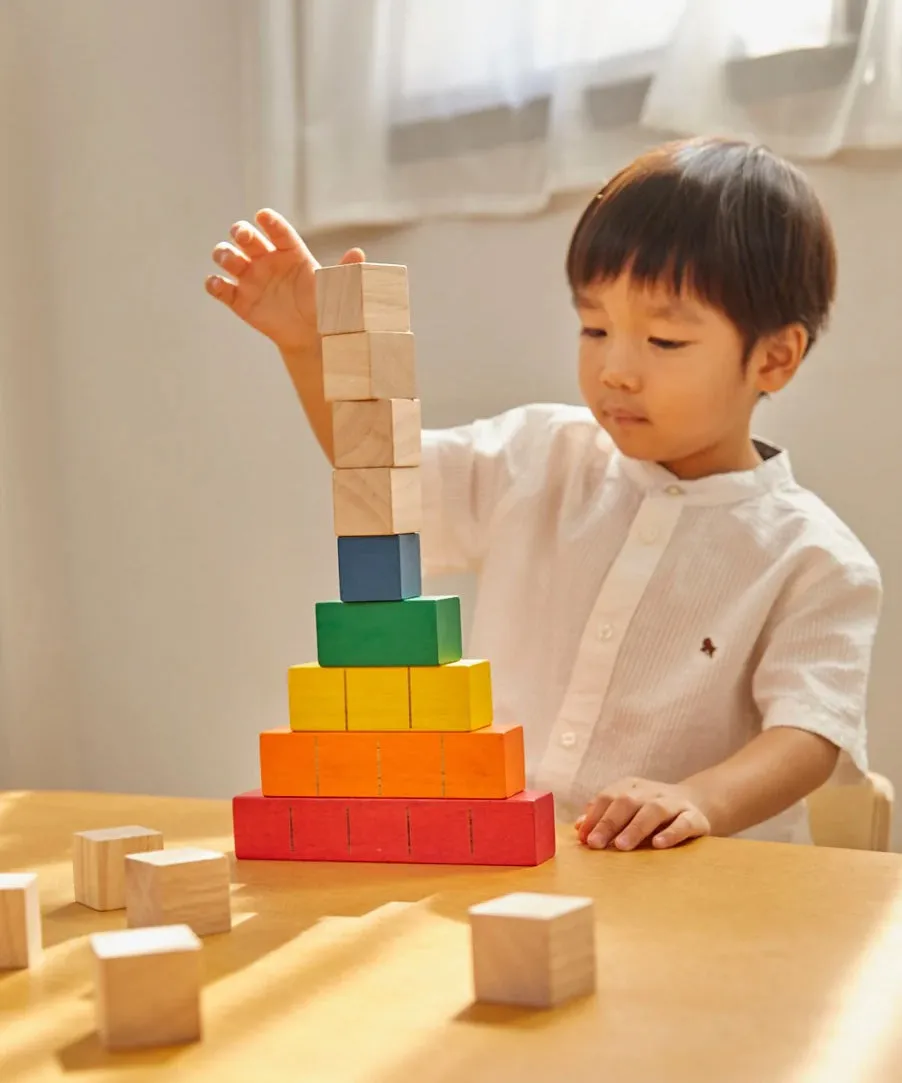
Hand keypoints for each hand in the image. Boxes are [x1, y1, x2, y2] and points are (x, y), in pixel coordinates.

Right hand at [205, 208, 364, 349]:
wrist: (311, 336)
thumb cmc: (325, 307)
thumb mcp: (337, 289)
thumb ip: (345, 271)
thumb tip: (358, 253)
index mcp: (290, 252)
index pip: (278, 231)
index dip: (270, 222)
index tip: (263, 216)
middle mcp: (267, 260)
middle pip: (246, 237)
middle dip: (241, 232)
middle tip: (244, 236)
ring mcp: (250, 278)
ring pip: (228, 256)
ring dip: (225, 254)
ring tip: (232, 261)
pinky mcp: (238, 299)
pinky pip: (219, 287)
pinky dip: (214, 284)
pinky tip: (218, 285)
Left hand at [575, 777, 711, 850]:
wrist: (696, 802)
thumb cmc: (651, 812)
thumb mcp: (627, 810)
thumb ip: (604, 817)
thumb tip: (579, 827)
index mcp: (632, 787)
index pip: (608, 797)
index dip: (594, 817)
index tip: (583, 837)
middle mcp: (652, 792)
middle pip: (627, 802)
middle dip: (609, 823)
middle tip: (595, 843)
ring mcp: (674, 803)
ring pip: (654, 810)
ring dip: (635, 827)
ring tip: (621, 845)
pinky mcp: (695, 817)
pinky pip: (684, 823)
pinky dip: (671, 833)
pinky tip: (658, 844)